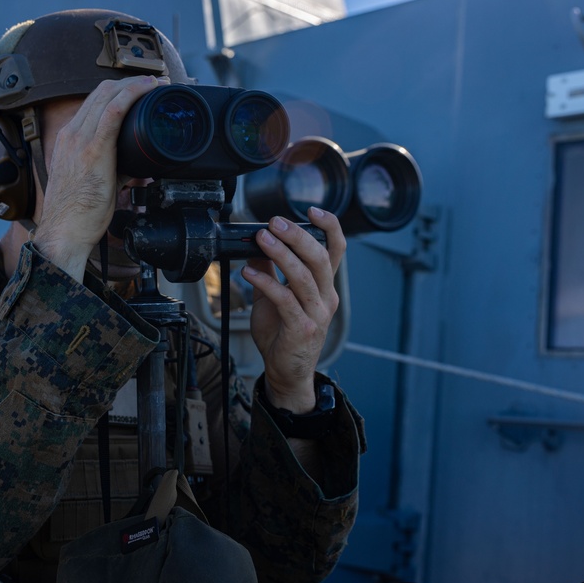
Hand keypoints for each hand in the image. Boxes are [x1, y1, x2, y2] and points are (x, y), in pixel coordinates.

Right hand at [34, 75, 167, 279]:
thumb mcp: (92, 182)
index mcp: (68, 140)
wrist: (64, 232)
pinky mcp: (94, 150)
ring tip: (155, 83)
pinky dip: (132, 94)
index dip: (118, 90)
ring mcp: (80, 140)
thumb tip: (137, 166)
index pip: (93, 102)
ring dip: (135, 83)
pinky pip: (114, 111)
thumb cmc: (77, 214)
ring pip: (107, 95)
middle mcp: (71, 134)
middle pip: (100, 92)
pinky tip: (148, 89)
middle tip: (153, 83)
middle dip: (129, 82)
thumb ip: (113, 168)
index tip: (139, 91)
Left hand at [239, 208, 345, 411]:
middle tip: (274, 222)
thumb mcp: (273, 297)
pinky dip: (265, 283)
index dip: (330, 227)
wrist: (286, 372)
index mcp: (324, 286)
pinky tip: (248, 272)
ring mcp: (316, 313)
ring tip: (260, 239)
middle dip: (297, 235)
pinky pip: (285, 299)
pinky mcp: (302, 328)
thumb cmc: (282, 334)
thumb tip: (256, 243)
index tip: (312, 210)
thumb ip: (269, 271)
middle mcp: (325, 297)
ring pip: (303, 276)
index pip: (336, 250)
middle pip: (319, 257)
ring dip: (280, 254)